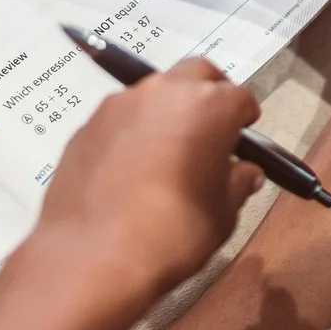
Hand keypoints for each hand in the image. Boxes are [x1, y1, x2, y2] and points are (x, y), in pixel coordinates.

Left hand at [32, 58, 263, 298]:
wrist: (92, 255)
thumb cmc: (172, 234)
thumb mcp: (222, 215)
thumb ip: (237, 184)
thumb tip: (244, 172)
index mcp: (206, 106)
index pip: (239, 97)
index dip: (244, 119)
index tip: (242, 140)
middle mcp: (161, 92)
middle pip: (196, 75)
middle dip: (209, 94)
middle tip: (211, 130)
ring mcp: (117, 104)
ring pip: (153, 93)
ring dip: (167, 111)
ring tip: (169, 152)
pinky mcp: (85, 125)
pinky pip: (120, 119)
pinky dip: (132, 132)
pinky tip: (131, 169)